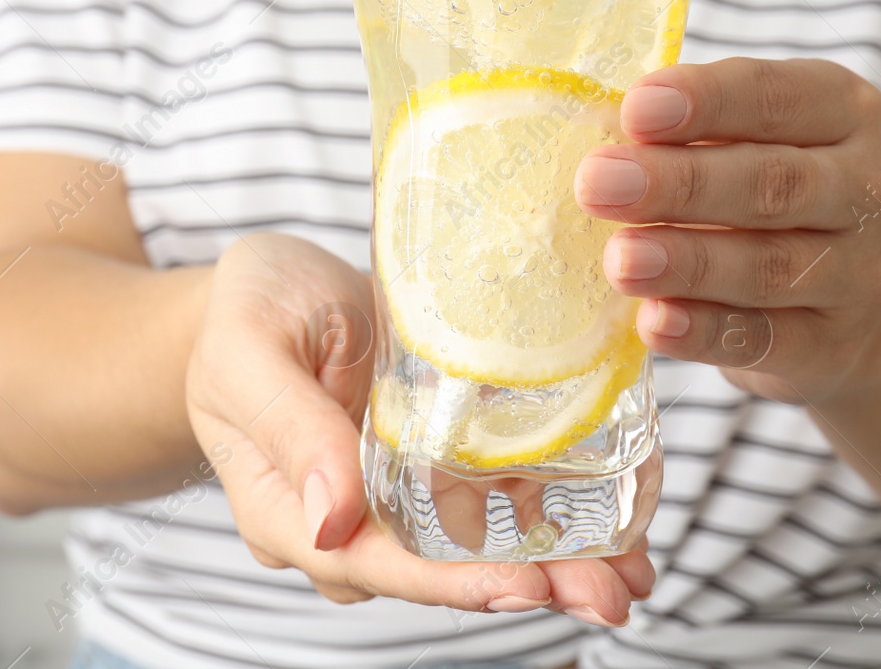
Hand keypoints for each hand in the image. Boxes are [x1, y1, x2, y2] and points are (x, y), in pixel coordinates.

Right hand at [184, 234, 652, 622]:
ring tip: (633, 572)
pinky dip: (559, 510)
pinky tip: (621, 518)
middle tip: (608, 594)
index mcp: (289, 507)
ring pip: (478, 543)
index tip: (523, 587)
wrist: (270, 286)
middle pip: (438, 569)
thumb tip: (329, 520)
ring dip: (557, 561)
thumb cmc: (247, 311)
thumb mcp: (252, 350)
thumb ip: (289, 426)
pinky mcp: (437, 458)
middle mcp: (351, 517)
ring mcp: (397, 493)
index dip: (449, 583)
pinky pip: (497, 496)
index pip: (371, 563)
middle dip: (528, 585)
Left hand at [575, 58, 880, 404]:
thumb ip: (687, 137)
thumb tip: (601, 141)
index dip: (707, 100)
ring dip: (688, 262)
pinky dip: (705, 331)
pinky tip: (655, 322)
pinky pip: (767, 339)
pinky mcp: (835, 347)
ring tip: (620, 260)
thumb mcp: (747, 145)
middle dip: (681, 183)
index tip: (635, 109)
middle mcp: (871, 189)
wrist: (848, 312)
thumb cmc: (768, 200)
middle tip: (599, 184)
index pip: (777, 96)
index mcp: (845, 112)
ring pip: (772, 266)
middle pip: (775, 182)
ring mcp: (863, 274)